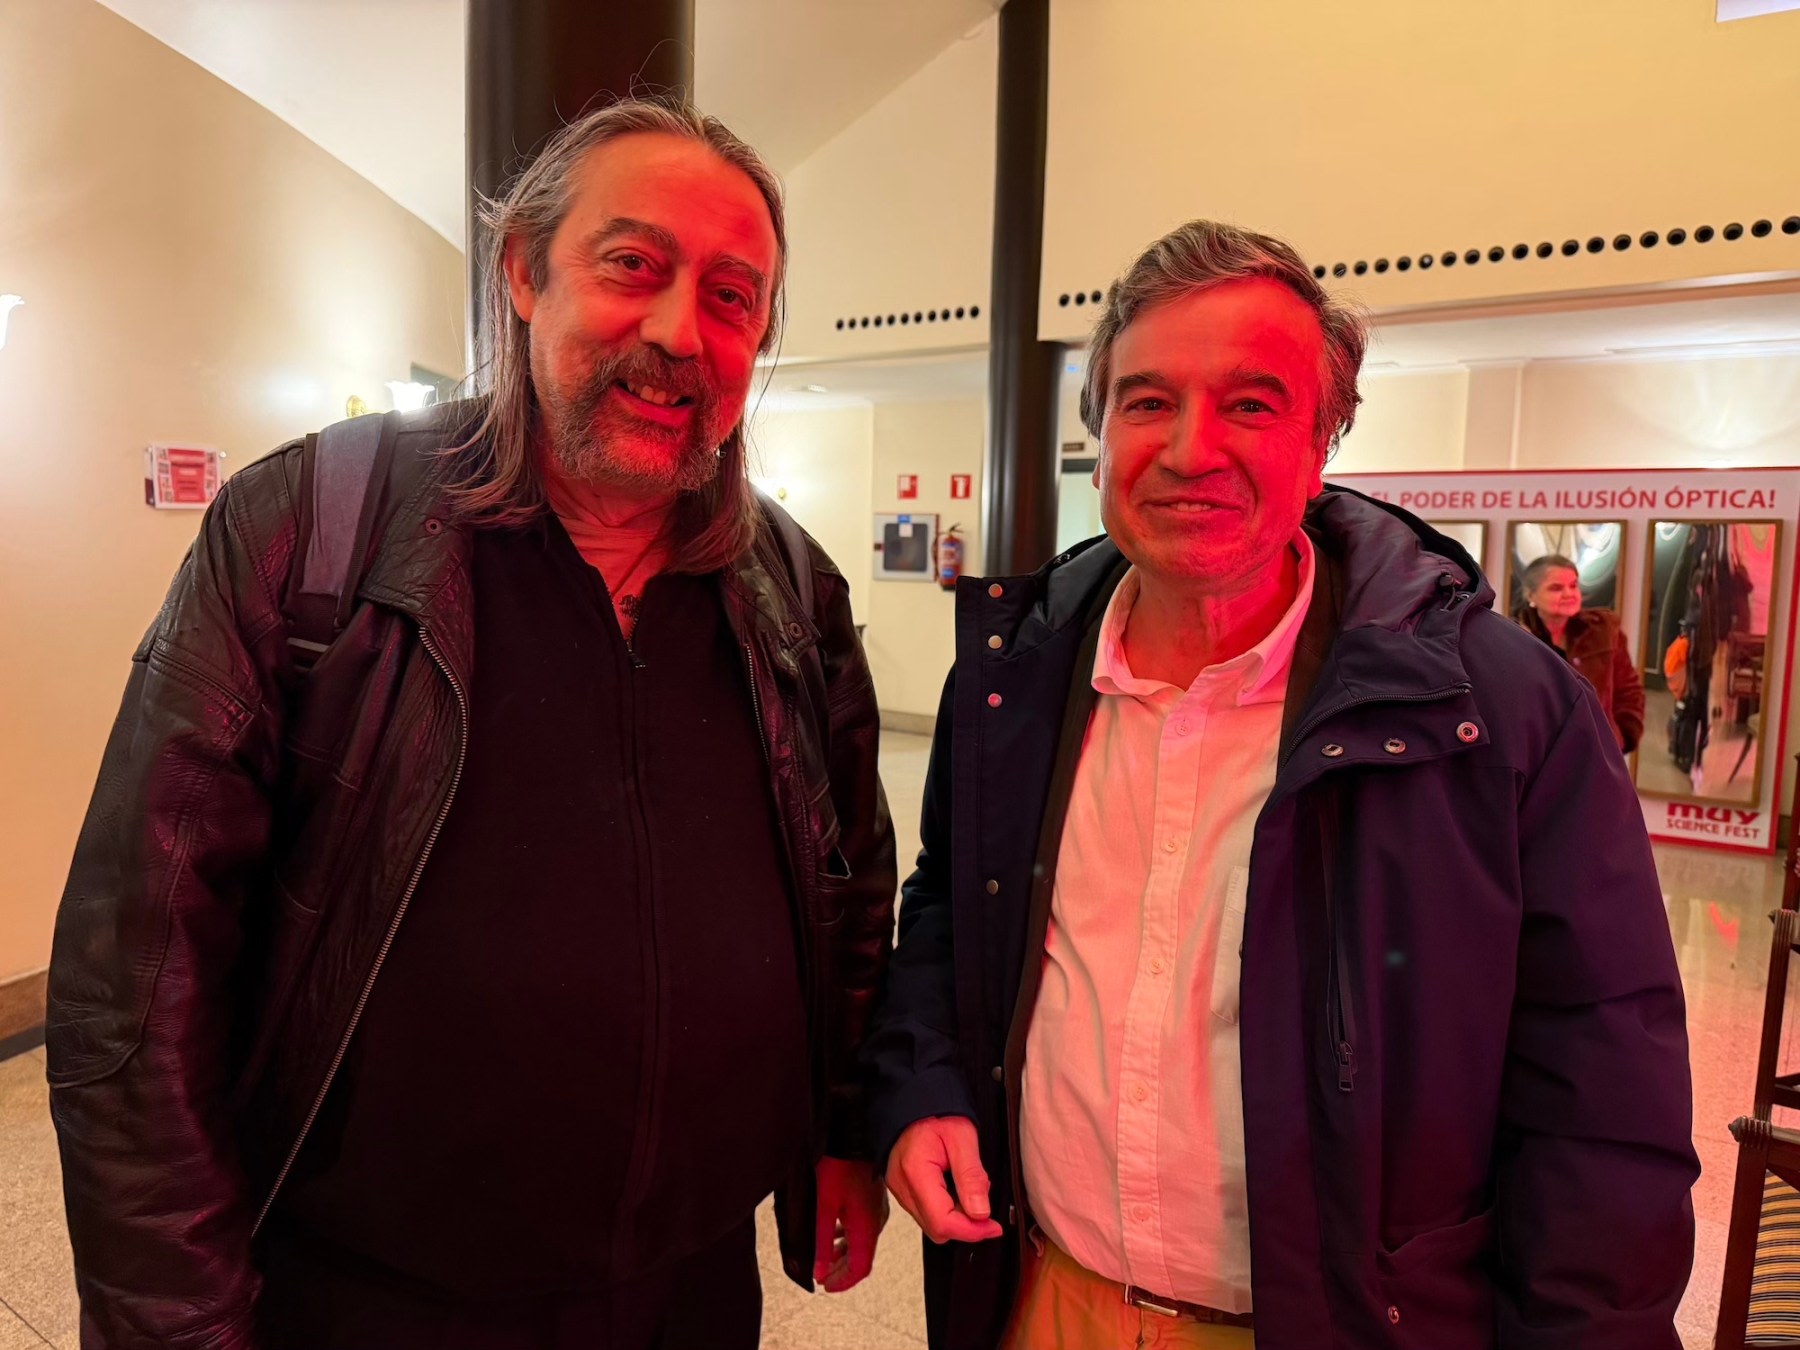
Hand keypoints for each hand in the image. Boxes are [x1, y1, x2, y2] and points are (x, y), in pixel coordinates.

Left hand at [814, 1156, 888, 1291]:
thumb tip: (820, 1268)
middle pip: (862, 1257)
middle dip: (841, 1270)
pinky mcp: (871, 1198)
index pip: (859, 1267)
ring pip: (861, 1242)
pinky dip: (847, 1238)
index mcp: (866, 1224)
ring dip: (843, 1254)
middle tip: (824, 1277)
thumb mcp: (823, 1206)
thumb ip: (821, 1241)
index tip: (827, 1286)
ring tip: (825, 1259)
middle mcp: (875, 1219)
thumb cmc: (838, 1163)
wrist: (850, 1134)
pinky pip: (862, 1227)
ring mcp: (875, 1208)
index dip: (842, 1281)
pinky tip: (835, 1234)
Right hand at [885, 1116, 1003, 1244]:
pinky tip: (956, 1191)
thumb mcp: (963, 1136)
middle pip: (936, 1229)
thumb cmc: (936, 1111)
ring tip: (970, 1193)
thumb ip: (971, 1176)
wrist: (914, 1096)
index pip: (943, 1222)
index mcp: (916, 1173)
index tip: (994, 1226)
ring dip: (956, 1218)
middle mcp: (902, 1187)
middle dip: (966, 1226)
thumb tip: (981, 1213)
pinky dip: (945, 1209)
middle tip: (987, 1210)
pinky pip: (925, 1212)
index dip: (972, 1231)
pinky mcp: (901, 1188)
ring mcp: (899, 1189)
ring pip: (931, 1224)